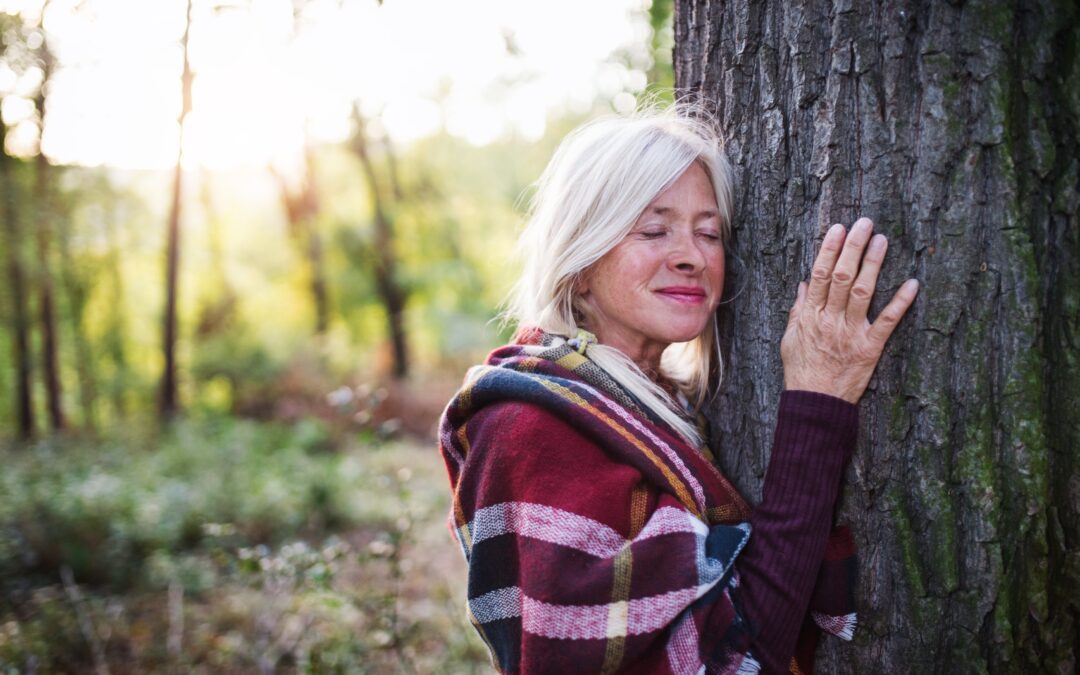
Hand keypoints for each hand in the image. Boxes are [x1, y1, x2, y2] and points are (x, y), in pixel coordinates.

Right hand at [781, 217, 918, 403]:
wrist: (815, 403)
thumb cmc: (802, 371)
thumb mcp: (790, 339)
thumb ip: (798, 310)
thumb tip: (805, 285)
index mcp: (810, 315)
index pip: (820, 275)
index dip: (829, 250)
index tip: (837, 229)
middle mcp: (830, 320)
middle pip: (842, 276)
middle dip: (853, 247)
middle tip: (864, 223)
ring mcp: (851, 333)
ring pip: (863, 292)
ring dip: (873, 265)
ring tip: (881, 241)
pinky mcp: (870, 348)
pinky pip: (887, 322)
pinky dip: (900, 303)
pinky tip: (911, 284)